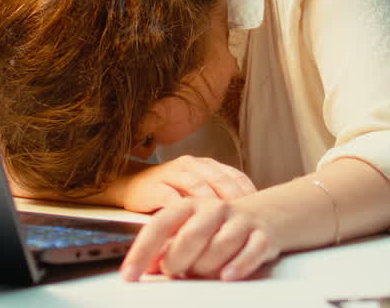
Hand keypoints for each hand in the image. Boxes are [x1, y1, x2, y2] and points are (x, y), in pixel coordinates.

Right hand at [115, 155, 256, 213]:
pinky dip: (181, 210)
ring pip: (196, 186)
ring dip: (209, 205)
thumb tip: (248, 218)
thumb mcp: (196, 191)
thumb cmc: (168, 192)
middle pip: (218, 179)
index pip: (233, 175)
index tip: (260, 210)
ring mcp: (171, 173)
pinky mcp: (153, 186)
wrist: (129, 185)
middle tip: (244, 218)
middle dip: (233, 198)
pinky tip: (191, 225)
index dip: (247, 191)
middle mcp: (191, 165)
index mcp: (206, 165)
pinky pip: (169, 197)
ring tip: (221, 223)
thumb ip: (217, 197)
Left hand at [120, 198, 279, 280]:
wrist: (269, 213)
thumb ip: (168, 247)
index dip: (142, 251)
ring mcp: (240, 221)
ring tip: (204, 273)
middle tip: (174, 272)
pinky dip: (239, 265)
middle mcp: (214, 210)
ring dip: (207, 266)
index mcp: (190, 206)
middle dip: (177, 260)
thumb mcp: (191, 230)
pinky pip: (252, 251)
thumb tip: (145, 266)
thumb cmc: (221, 226)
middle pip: (191, 234)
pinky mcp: (263, 235)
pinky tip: (228, 275)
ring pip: (221, 244)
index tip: (129, 275)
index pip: (160, 225)